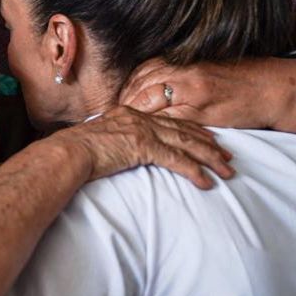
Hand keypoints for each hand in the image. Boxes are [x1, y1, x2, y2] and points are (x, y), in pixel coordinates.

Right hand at [52, 105, 234, 188]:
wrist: (67, 152)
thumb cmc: (75, 151)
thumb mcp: (98, 140)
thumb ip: (113, 141)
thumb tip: (116, 150)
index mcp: (131, 114)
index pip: (169, 122)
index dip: (193, 130)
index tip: (210, 138)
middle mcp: (141, 119)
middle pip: (184, 130)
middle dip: (209, 144)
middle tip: (228, 155)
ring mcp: (142, 131)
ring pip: (186, 144)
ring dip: (210, 158)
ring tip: (227, 170)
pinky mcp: (142, 147)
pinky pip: (175, 160)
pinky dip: (194, 171)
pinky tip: (206, 181)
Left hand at [119, 57, 295, 135]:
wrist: (273, 89)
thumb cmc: (239, 81)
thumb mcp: (205, 71)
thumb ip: (178, 78)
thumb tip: (148, 91)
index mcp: (184, 62)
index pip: (143, 73)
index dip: (125, 90)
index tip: (112, 104)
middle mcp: (185, 73)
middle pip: (140, 87)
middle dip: (122, 104)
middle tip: (107, 119)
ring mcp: (194, 93)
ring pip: (152, 103)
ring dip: (133, 117)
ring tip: (120, 130)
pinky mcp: (203, 113)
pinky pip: (172, 122)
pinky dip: (156, 130)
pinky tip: (145, 138)